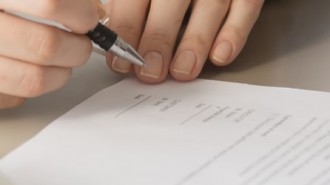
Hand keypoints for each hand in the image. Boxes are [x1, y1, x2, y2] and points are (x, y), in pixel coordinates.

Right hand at [0, 0, 102, 108]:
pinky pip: (14, 98)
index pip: (50, 4)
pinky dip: (31, 87)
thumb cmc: (4, 9)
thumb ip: (49, 0)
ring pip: (34, 79)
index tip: (87, 19)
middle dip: (78, 48)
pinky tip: (29, 69)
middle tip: (81, 43)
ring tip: (63, 61)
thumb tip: (94, 12)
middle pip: (46, 46)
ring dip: (61, 73)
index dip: (80, 15)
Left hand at [105, 0, 263, 82]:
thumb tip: (114, 38)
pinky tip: (220, 57)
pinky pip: (246, 7)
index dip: (126, 28)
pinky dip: (234, 33)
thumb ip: (129, 5)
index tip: (121, 61)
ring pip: (211, 5)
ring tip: (183, 70)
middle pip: (170, 0)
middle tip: (151, 71)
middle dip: (158, 38)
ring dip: (195, 40)